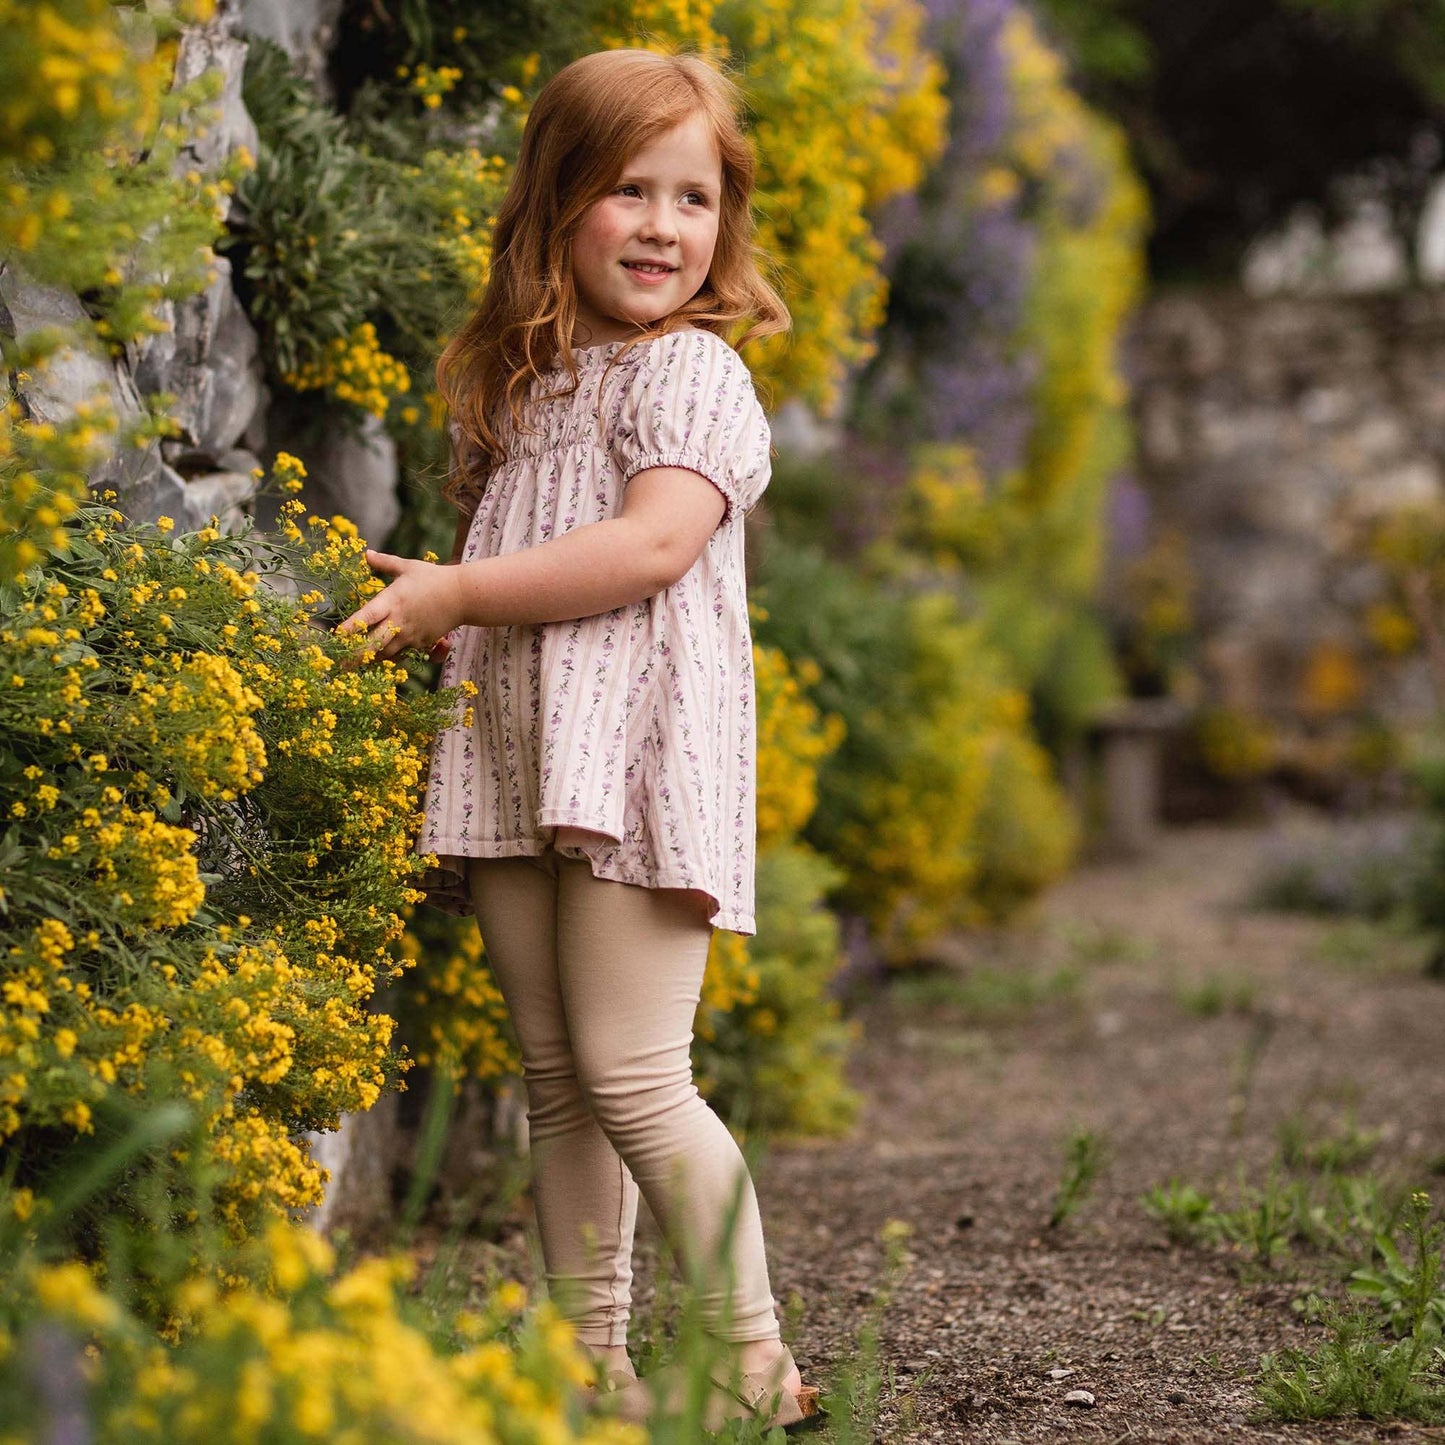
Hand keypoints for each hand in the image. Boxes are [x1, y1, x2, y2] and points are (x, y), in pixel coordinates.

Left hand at [337, 550, 462, 661]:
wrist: (463, 595)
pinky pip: (402, 655)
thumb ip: (385, 562)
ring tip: (355, 664)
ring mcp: (411, 634)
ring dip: (371, 658)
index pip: (366, 617)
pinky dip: (390, 658)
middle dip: (356, 655)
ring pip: (386, 653)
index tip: (335, 636)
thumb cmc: (434, 577)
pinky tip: (380, 659)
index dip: (350, 628)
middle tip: (340, 665)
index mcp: (392, 600)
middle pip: (373, 644)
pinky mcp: (422, 643)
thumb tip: (366, 553)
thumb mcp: (408, 566)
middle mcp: (399, 621)